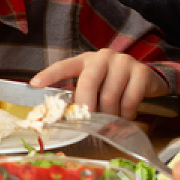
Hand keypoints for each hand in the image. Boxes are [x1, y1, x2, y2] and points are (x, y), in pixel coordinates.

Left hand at [30, 49, 168, 119]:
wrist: (145, 78)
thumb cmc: (112, 84)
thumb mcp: (94, 87)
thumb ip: (81, 97)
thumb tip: (68, 118)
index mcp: (85, 61)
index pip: (64, 66)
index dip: (49, 75)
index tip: (34, 84)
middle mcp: (102, 57)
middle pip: (88, 83)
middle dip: (86, 106)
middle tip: (87, 122)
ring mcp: (123, 62)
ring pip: (110, 96)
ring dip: (110, 115)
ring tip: (112, 120)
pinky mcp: (141, 72)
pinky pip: (130, 99)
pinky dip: (127, 114)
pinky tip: (127, 116)